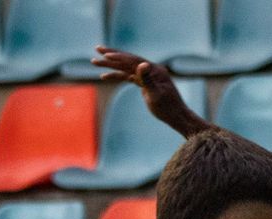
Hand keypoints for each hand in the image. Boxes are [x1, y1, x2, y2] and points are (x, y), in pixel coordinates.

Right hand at [90, 47, 207, 136]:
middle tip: (96, 49)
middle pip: (128, 60)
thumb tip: (142, 64)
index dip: (119, 57)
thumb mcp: (156, 94)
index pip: (134, 60)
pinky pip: (128, 77)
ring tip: (95, 62)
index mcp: (155, 70)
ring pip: (126, 68)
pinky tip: (105, 76)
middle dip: (111, 55)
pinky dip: (116, 76)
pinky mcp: (145, 83)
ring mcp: (148, 76)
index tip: (105, 55)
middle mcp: (151, 70)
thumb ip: (147, 79)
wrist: (177, 117)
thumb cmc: (168, 108)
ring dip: (111, 65)